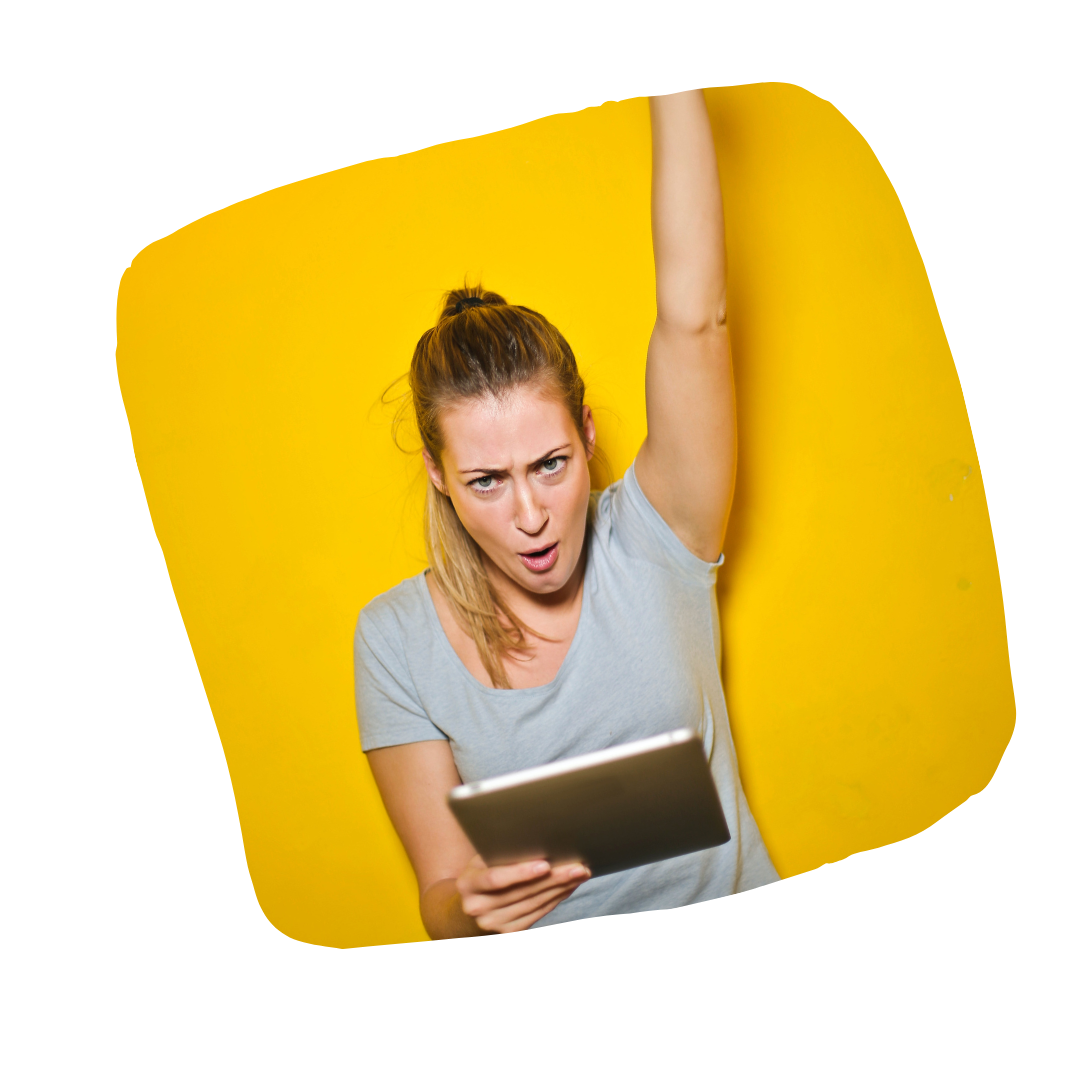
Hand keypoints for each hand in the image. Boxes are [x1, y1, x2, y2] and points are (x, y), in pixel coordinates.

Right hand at [456, 855, 589, 932]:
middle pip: (522, 893)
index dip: (521, 873)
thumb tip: (540, 838)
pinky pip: (538, 914)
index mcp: (468, 884)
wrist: (472, 901)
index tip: (546, 864)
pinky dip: (556, 899)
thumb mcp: (483, 857)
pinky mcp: (509, 931)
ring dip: (561, 888)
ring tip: (580, 873)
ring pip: (534, 904)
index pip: (495, 879)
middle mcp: (477, 907)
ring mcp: (493, 923)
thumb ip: (503, 851)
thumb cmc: (483, 868)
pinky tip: (569, 886)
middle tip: (577, 866)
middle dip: (553, 878)